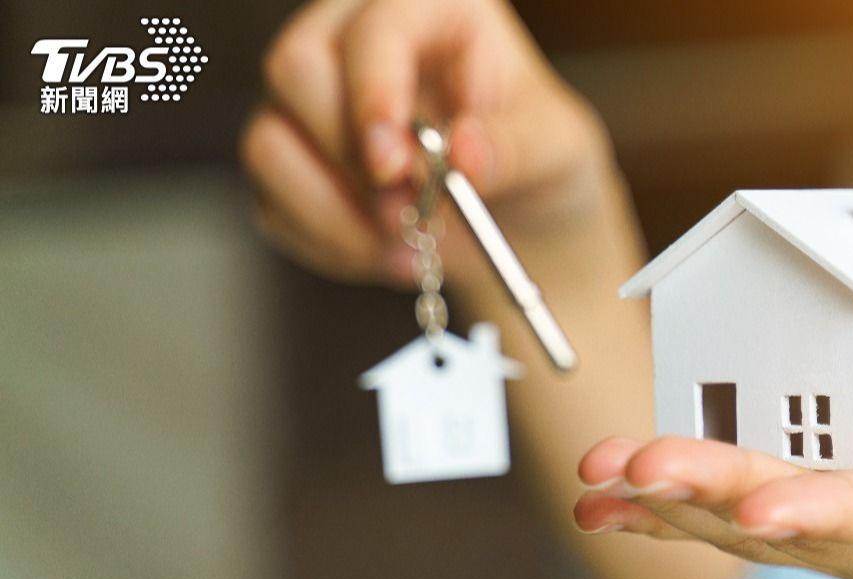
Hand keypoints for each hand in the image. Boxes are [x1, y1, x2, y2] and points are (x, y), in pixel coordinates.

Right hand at [239, 0, 607, 284]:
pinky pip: (273, 204)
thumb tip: (465, 153)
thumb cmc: (536, 157)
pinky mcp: (292, 161)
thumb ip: (516, 149)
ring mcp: (313, 99)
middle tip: (406, 210)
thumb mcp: (555, 149)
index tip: (394, 166)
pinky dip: (331, 244)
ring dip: (337, 213)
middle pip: (295, 68)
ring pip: (269, 141)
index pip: (375, 29)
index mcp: (430, 9)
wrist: (516, 217)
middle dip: (349, 157)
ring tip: (406, 241)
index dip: (373, 93)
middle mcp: (354, 38)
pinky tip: (388, 253)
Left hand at [574, 286, 852, 578]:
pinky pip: (730, 517)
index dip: (829, 512)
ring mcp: (849, 527)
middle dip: (715, 494)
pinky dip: (666, 509)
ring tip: (602, 474)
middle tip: (638, 464)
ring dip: (672, 502)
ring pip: (750, 528)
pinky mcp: (808, 504)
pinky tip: (606, 501)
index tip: (760, 506)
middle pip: (800, 521)